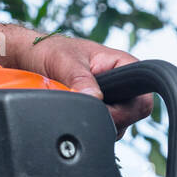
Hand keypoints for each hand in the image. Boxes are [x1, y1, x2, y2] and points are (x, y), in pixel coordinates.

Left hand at [18, 35, 153, 138]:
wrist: (33, 58)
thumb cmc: (50, 50)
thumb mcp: (64, 62)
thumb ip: (80, 80)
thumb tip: (95, 99)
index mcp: (123, 64)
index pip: (143, 97)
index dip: (127, 110)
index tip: (104, 110)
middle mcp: (122, 83)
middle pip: (133, 115)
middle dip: (111, 119)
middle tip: (86, 111)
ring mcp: (113, 98)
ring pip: (120, 124)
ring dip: (101, 124)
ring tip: (78, 109)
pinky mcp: (102, 109)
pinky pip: (106, 127)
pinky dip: (93, 127)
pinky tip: (78, 116)